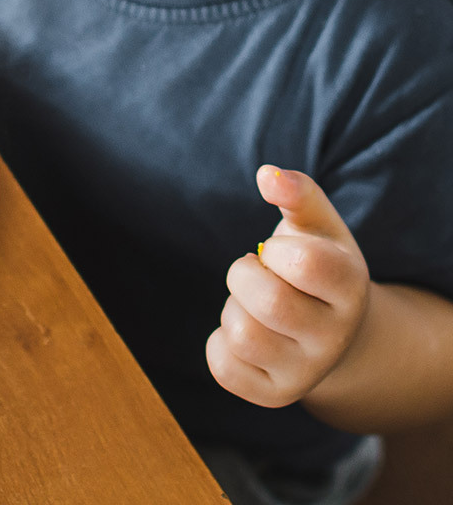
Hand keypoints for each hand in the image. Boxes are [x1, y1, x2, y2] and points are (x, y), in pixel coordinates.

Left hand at [206, 165, 370, 408]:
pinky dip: (219, 342)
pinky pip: (223, 366)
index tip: (277, 253)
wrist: (333, 330)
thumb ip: (296, 192)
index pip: (308, 264)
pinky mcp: (274, 394)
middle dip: (244, 275)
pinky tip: (246, 330)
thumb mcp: (316, 225)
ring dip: (232, 308)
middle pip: (270, 302)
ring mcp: (306, 372)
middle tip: (255, 273)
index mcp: (350, 287)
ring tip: (253, 304)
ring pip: (243, 334)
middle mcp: (334, 337)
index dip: (277, 250)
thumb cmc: (316, 263)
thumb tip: (267, 175)